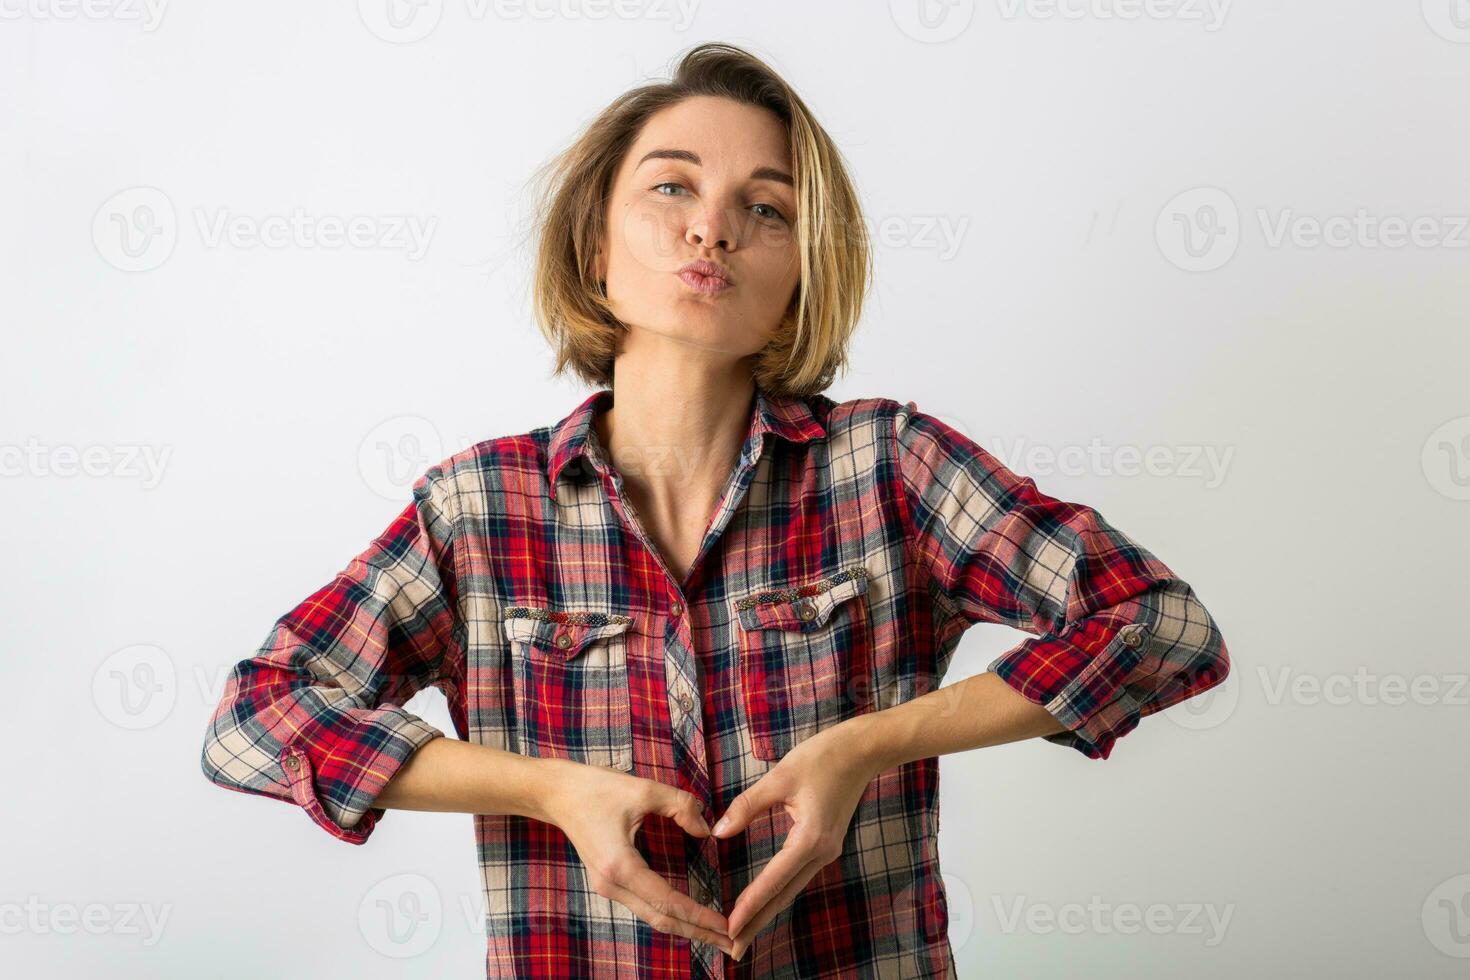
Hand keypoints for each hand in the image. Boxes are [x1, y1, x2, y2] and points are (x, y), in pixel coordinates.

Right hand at [538, 759, 734, 954]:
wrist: (557, 792)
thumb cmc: (596, 788)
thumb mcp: (643, 789)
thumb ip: (681, 806)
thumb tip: (707, 830)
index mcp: (621, 866)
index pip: (668, 901)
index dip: (699, 915)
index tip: (727, 924)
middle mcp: (612, 885)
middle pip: (662, 920)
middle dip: (698, 933)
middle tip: (732, 943)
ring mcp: (608, 887)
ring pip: (653, 916)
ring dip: (685, 926)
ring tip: (716, 934)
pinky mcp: (609, 882)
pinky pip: (644, 905)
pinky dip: (669, 914)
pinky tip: (689, 916)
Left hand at [709, 723, 879, 960]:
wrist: (863, 750)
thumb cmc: (822, 757)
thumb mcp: (779, 777)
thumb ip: (747, 806)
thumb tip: (718, 832)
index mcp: (810, 839)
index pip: (773, 881)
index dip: (750, 906)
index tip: (729, 928)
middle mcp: (821, 853)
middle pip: (783, 896)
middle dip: (757, 923)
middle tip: (733, 949)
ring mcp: (826, 852)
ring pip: (791, 890)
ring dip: (767, 912)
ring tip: (744, 933)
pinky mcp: (826, 845)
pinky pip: (797, 877)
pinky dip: (778, 893)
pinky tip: (764, 902)